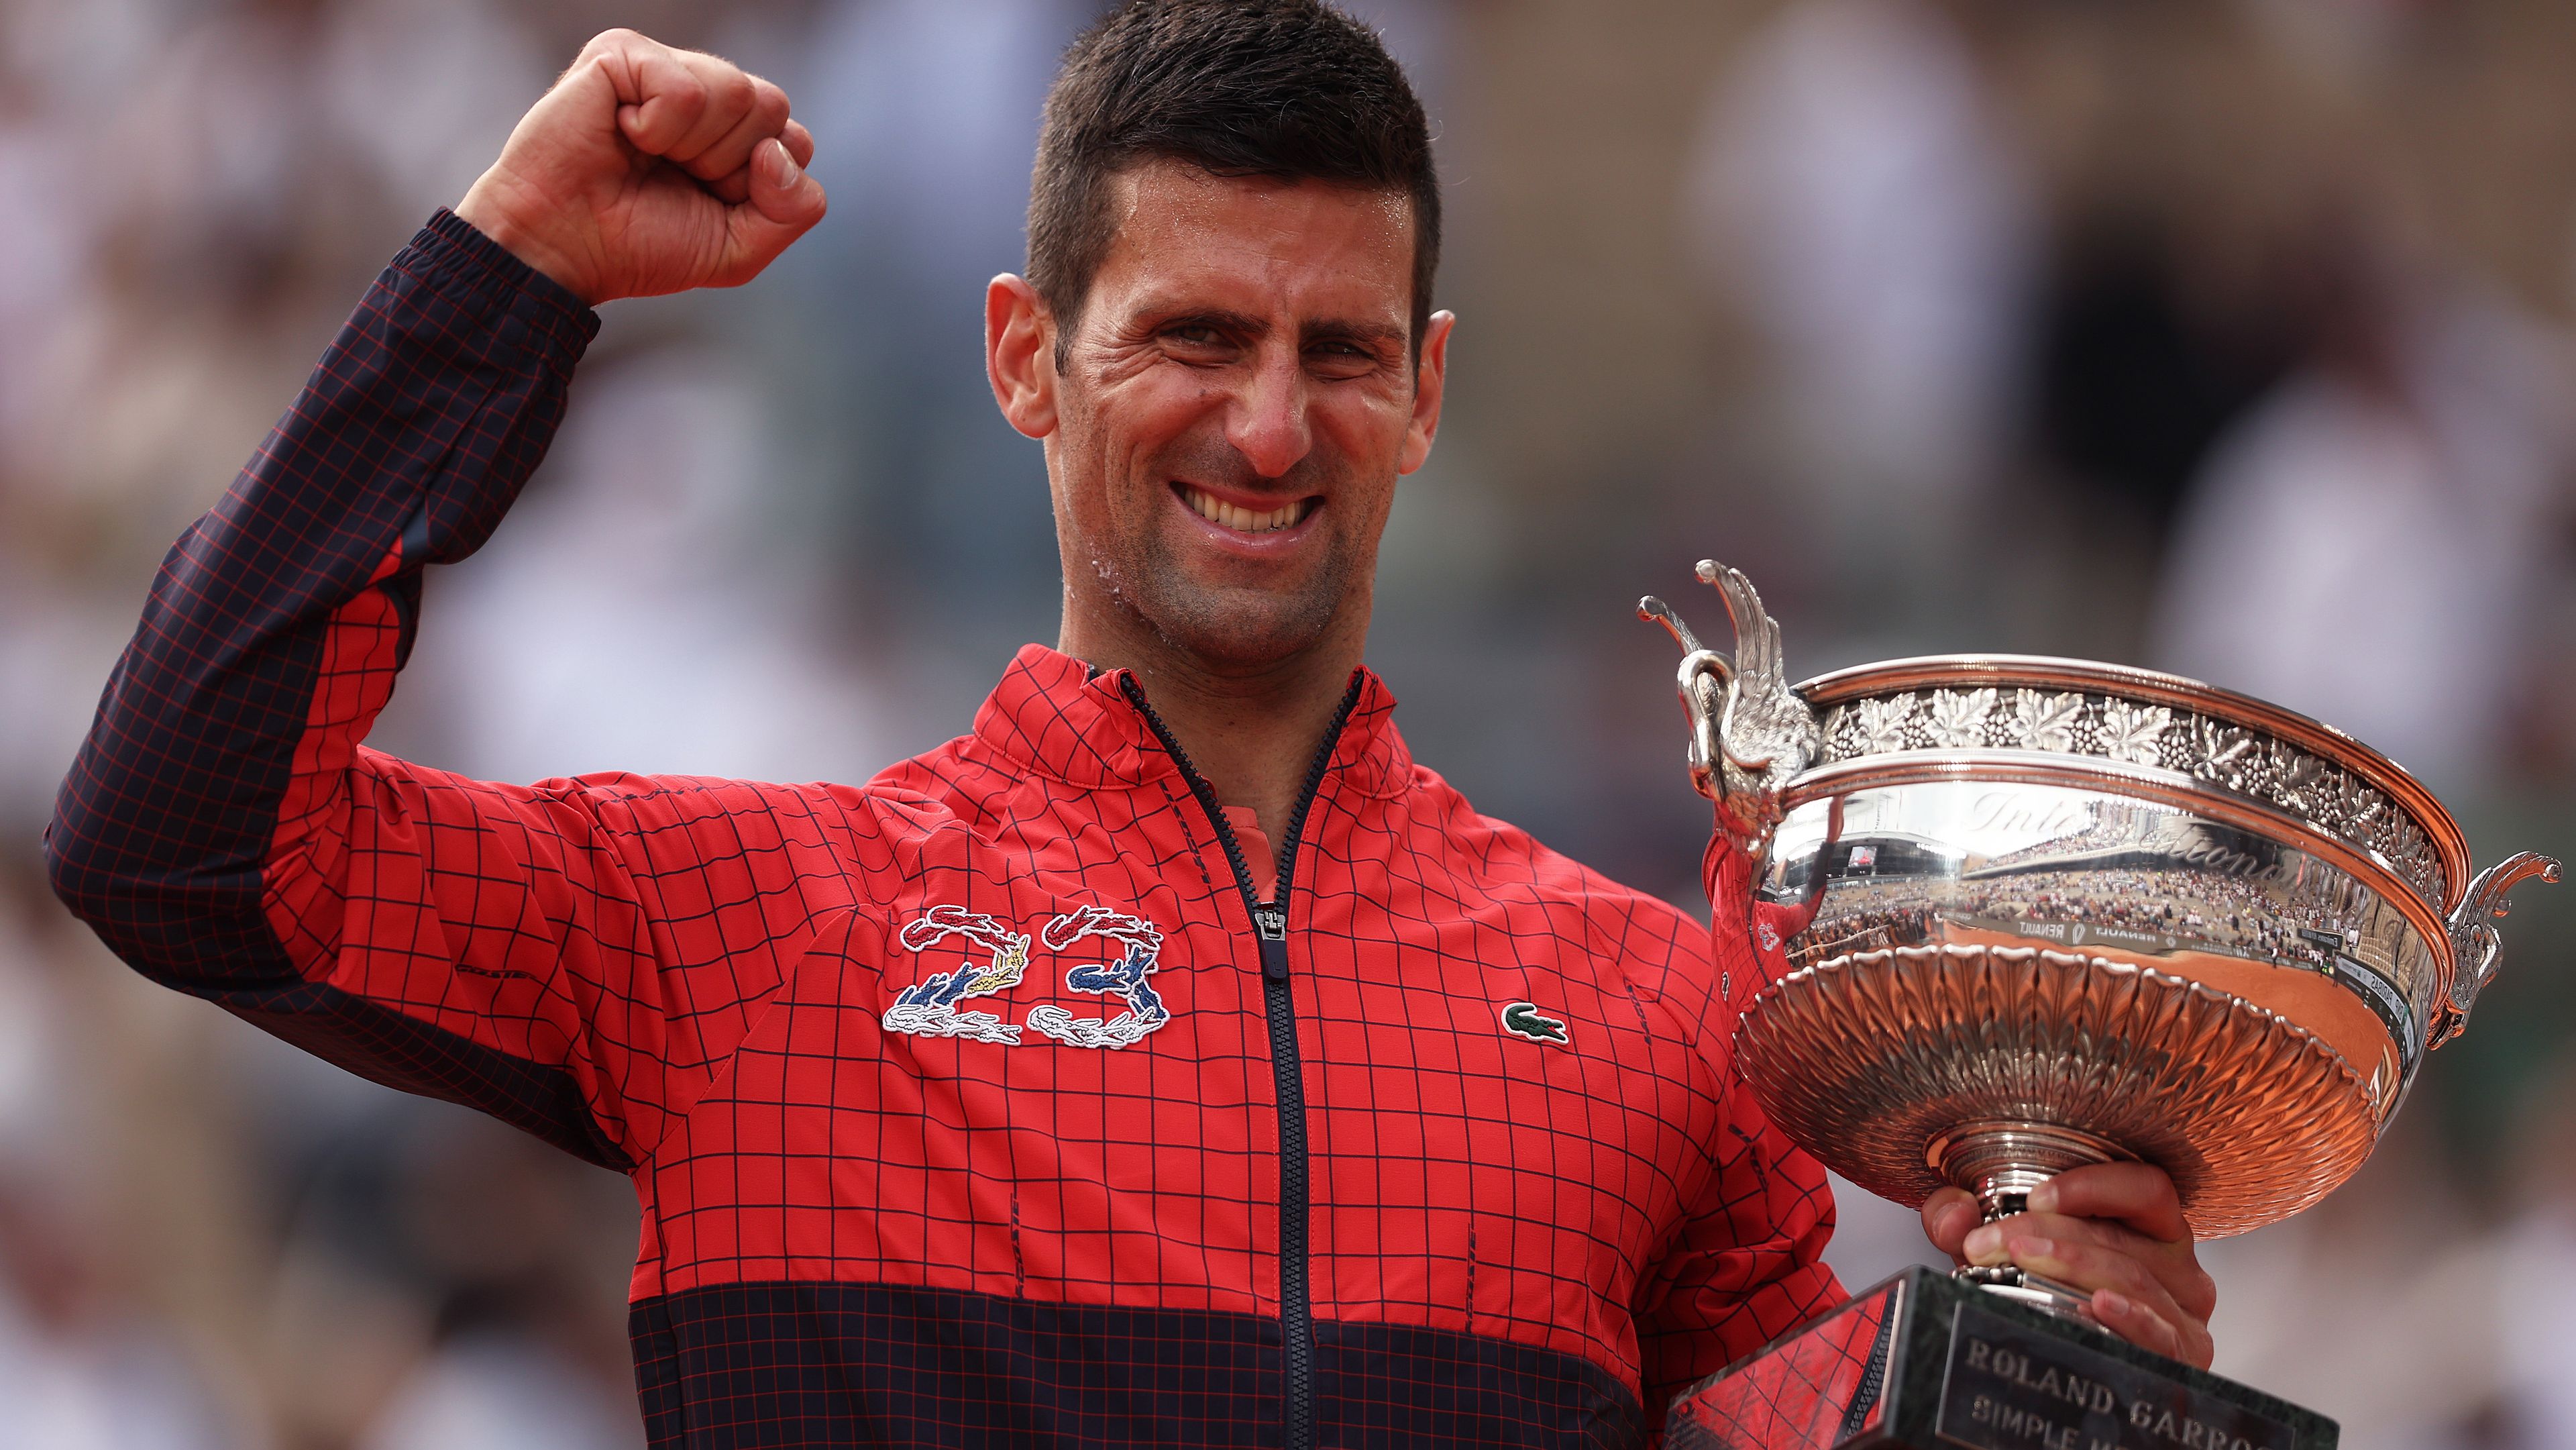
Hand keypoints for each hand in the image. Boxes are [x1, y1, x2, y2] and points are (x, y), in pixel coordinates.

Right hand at [456, 29, 825, 304]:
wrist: (562, 247)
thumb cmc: (641, 245)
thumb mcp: (739, 249)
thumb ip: (794, 210)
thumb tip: (778, 151)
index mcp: (735, 132)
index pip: (793, 140)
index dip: (757, 186)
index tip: (707, 201)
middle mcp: (705, 91)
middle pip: (772, 106)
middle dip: (727, 163)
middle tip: (671, 176)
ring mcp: (664, 66)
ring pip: (736, 92)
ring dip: (692, 146)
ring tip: (644, 155)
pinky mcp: (623, 53)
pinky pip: (683, 89)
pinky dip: (656, 128)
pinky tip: (622, 133)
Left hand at [1921, 1162, 2217, 1367]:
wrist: (2075, 1388)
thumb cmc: (2050, 1306)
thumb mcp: (2005, 1258)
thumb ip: (1969, 1225)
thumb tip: (1953, 1213)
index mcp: (2151, 1232)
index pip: (2145, 1188)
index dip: (2092, 1187)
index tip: (2036, 1199)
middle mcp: (2176, 1268)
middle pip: (2120, 1236)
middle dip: (2047, 1232)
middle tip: (1990, 1241)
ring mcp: (2180, 1314)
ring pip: (2131, 1277)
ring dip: (2070, 1265)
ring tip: (2019, 1261)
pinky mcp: (2180, 1358)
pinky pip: (2161, 1332)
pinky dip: (2129, 1316)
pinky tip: (2097, 1306)